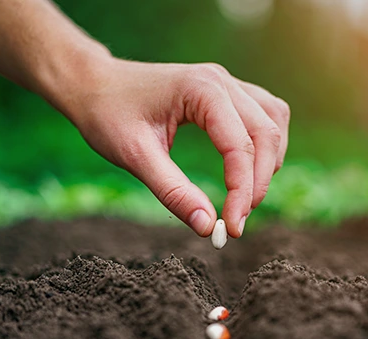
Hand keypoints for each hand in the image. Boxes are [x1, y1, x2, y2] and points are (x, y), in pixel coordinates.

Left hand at [65, 59, 289, 237]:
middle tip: (237, 221)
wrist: (94, 85)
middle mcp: (221, 80)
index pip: (239, 146)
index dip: (241, 192)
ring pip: (273, 122)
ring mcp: (226, 82)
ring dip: (268, 162)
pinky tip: (250, 167)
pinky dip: (265, 144)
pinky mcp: (225, 91)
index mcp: (201, 89)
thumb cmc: (108, 115)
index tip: (231, 228)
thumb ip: (173, 191)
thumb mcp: (135, 156)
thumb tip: (207, 227)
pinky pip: (265, 114)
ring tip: (246, 197)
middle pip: (266, 134)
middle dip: (257, 183)